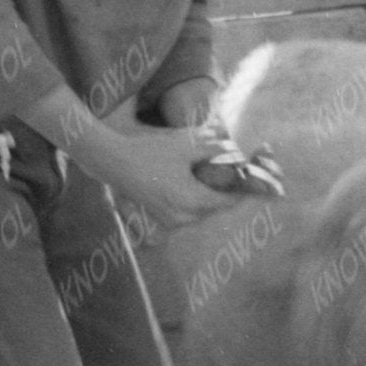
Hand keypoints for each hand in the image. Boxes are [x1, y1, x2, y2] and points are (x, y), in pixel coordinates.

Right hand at [104, 123, 247, 241]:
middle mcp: (183, 216)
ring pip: (201, 212)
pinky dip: (194, 201)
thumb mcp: (184, 145)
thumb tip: (237, 150)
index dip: (241, 192)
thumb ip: (213, 148)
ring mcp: (170, 220)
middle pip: (215, 208)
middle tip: (234, 177)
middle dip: (225, 193)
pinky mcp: (161, 217)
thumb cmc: (148, 151)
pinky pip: (187, 213)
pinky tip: (192, 184)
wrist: (112, 160)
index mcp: (192, 200)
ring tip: (214, 180)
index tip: (252, 183)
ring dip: (209, 198)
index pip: (227, 202)